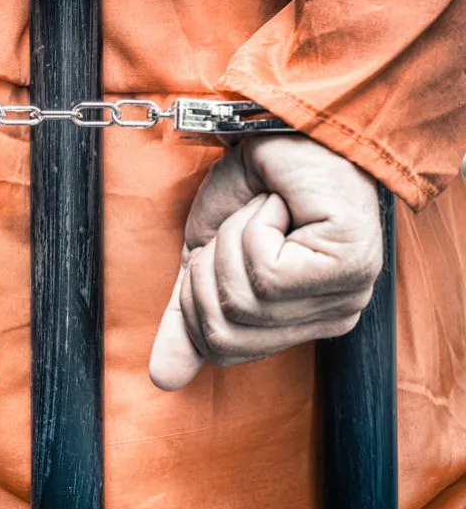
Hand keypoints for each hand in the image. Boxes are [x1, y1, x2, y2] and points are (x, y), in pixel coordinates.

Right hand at [149, 136, 382, 390]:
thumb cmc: (253, 188)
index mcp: (297, 323)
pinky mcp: (346, 267)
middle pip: (226, 332)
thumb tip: (161, 379)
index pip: (222, 350)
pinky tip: (280, 205)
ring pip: (244, 300)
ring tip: (263, 210)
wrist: (285, 129)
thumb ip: (186, 316)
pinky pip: (266, 272)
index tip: (209, 256)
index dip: (194, 301)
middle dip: (208, 270)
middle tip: (237, 227)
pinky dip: (254, 225)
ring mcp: (343, 297)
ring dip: (233, 239)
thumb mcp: (204, 258)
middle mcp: (328, 320)